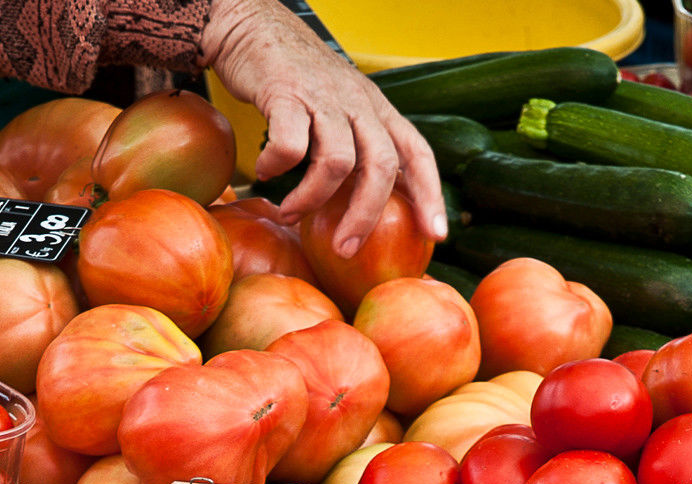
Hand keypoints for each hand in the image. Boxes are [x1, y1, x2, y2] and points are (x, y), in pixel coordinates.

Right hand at [202, 0, 447, 254]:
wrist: (255, 27)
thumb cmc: (300, 81)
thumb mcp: (342, 109)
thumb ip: (356, 148)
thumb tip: (364, 209)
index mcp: (377, 111)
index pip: (418, 152)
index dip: (431, 193)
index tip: (436, 233)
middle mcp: (358, 104)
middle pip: (381, 166)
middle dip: (366, 215)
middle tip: (346, 248)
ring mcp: (324, 98)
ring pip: (338, 160)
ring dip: (313, 198)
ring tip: (291, 213)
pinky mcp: (285, 93)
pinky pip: (290, 144)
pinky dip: (277, 167)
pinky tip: (265, 175)